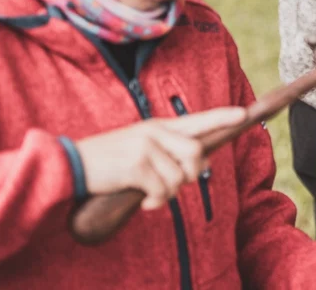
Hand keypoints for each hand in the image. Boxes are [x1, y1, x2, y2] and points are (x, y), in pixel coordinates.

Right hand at [76, 106, 246, 209]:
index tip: (243, 112)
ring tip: (152, 194)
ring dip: (168, 194)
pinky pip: (161, 190)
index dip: (221, 116)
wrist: (72, 165)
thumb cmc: (110, 161)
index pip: (197, 119)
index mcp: (158, 126)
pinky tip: (145, 202)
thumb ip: (170, 152)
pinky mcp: (136, 165)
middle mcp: (154, 132)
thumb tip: (202, 164)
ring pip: (179, 177)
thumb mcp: (141, 149)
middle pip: (195, 153)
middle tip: (174, 185)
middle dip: (192, 175)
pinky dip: (156, 202)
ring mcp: (145, 147)